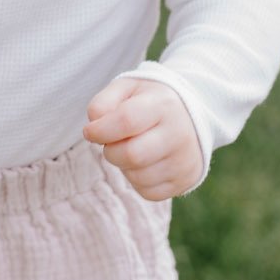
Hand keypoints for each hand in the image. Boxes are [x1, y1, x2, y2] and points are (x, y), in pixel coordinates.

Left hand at [83, 77, 203, 200]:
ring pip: (137, 177)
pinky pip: (148, 192)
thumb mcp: (126, 88)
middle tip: (111, 141)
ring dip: (123, 166)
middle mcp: (179, 133)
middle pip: (131, 155)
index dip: (100, 130)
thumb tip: (93, 130)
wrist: (190, 114)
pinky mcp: (186, 181)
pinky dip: (137, 180)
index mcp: (164, 104)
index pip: (126, 121)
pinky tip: (144, 162)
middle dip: (110, 151)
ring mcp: (185, 160)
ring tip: (132, 147)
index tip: (89, 132)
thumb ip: (103, 103)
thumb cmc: (149, 100)